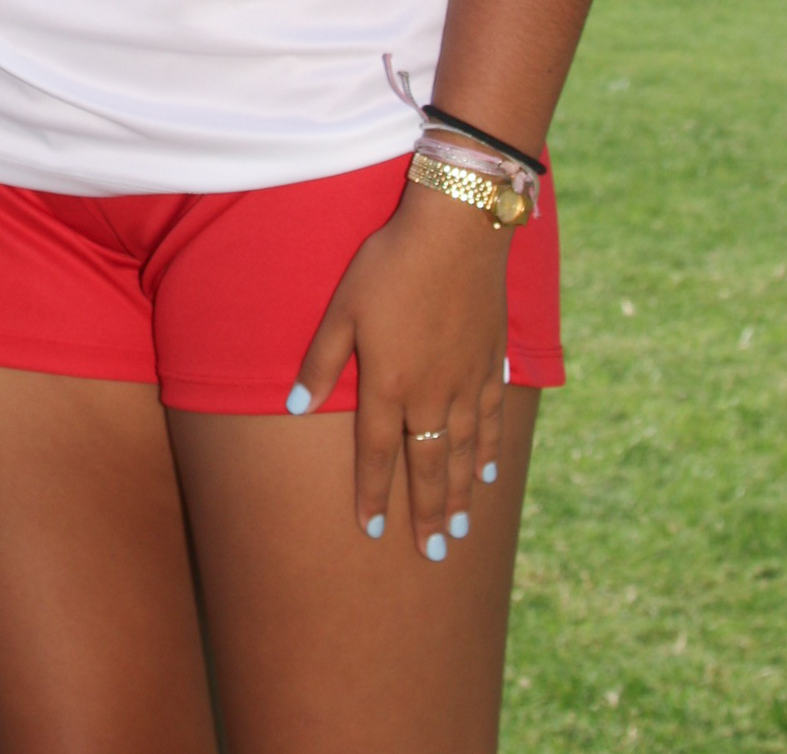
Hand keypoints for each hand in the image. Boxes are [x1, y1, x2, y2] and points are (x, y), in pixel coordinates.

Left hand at [289, 177, 509, 557]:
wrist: (456, 233)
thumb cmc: (390, 264)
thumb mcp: (343, 307)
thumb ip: (322, 362)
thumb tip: (294, 407)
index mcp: (389, 384)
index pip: (379, 454)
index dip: (374, 494)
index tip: (371, 530)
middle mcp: (432, 395)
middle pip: (429, 466)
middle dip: (427, 513)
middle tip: (432, 554)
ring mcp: (467, 383)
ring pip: (464, 452)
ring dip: (461, 493)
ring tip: (460, 529)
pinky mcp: (491, 364)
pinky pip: (492, 421)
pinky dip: (490, 450)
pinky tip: (489, 472)